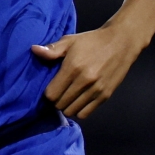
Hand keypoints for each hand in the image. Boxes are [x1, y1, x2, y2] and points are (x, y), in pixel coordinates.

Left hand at [31, 25, 145, 118]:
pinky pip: (86, 113)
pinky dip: (79, 110)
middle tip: (59, 92)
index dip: (48, 93)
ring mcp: (96, 90)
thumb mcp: (70, 41)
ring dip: (67, 106)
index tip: (50, 87)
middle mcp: (84, 81)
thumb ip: (52, 49)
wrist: (121, 42)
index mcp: (73, 67)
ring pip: (72, 111)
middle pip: (60, 104)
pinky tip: (78, 101)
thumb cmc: (92, 41)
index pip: (52, 94)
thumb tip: (34, 50)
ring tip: (68, 97)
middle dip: (56, 100)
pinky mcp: (106, 95)